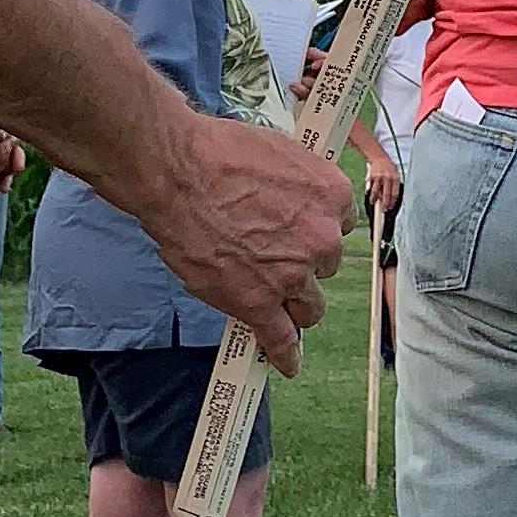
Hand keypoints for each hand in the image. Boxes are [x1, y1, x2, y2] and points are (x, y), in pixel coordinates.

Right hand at [105, 102, 350, 365]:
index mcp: (332, 195)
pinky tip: (286, 364)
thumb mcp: (279, 152)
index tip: (299, 230)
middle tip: (274, 257)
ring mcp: (292, 275)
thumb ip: (297, 184)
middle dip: (304, 264)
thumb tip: (294, 199)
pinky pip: (281, 339)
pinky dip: (285, 355)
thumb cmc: (219, 152)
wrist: (177, 173)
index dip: (314, 227)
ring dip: (296, 305)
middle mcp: (322, 238)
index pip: (339, 223)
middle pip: (325, 266)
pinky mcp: (259, 303)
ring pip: (309, 306)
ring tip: (278, 305)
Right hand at [364, 160, 401, 218]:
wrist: (379, 157)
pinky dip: (370, 193)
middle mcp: (387, 178)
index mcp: (395, 178)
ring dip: (375, 200)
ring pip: (376, 193)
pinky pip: (371, 188)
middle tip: (383, 210)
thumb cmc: (388, 166)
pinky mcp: (371, 177)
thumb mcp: (395, 174)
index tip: (390, 207)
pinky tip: (371, 196)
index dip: (392, 202)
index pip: (395, 194)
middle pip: (386, 195)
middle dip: (385, 204)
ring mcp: (379, 178)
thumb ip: (394, 186)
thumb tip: (392, 198)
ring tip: (374, 203)